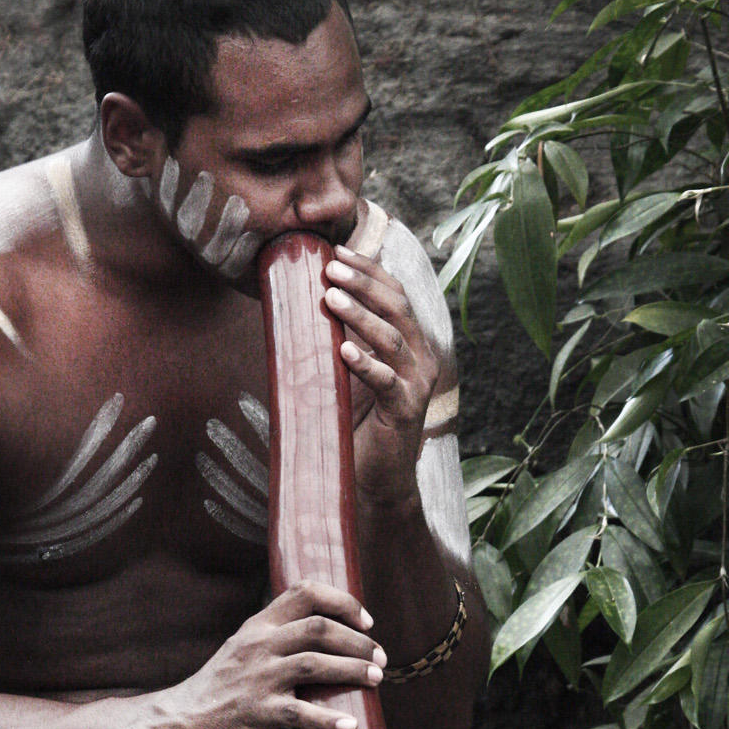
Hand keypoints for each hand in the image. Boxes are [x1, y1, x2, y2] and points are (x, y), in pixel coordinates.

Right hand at [163, 582, 385, 728]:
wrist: (176, 724)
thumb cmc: (216, 693)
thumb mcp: (242, 653)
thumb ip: (275, 643)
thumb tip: (324, 644)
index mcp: (257, 627)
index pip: (305, 592)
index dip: (342, 602)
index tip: (366, 622)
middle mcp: (258, 646)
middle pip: (318, 627)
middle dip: (358, 641)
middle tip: (380, 658)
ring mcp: (256, 678)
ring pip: (315, 663)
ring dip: (352, 670)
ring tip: (376, 680)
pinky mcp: (255, 712)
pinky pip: (300, 712)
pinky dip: (329, 719)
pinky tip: (350, 726)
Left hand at [323, 249, 438, 504]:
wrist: (377, 479)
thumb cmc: (360, 422)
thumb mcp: (351, 372)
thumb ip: (343, 337)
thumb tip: (306, 300)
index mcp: (412, 343)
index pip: (395, 295)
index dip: (369, 270)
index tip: (338, 249)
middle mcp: (422, 359)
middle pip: (398, 308)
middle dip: (363, 283)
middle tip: (331, 265)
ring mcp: (417, 385)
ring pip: (392, 339)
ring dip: (360, 315)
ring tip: (330, 297)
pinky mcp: (405, 411)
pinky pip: (386, 382)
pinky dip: (365, 364)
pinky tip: (343, 350)